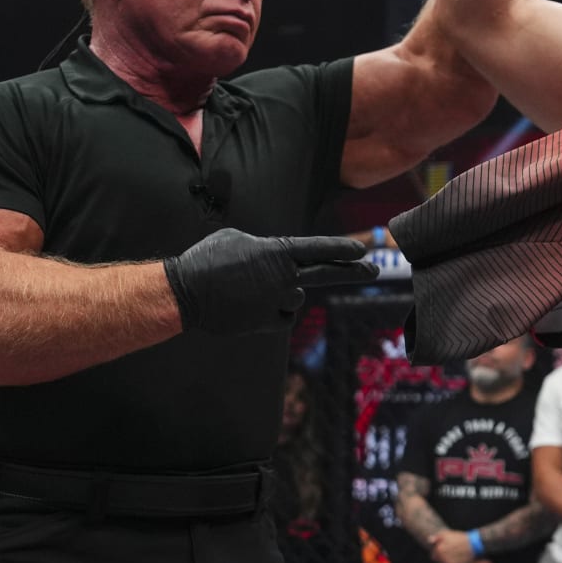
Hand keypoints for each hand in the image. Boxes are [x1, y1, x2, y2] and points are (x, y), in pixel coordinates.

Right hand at [162, 229, 377, 335]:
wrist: (187, 292)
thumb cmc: (208, 259)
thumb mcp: (239, 239)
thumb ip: (266, 249)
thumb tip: (276, 261)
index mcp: (277, 251)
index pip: (318, 248)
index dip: (342, 248)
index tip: (362, 249)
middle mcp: (284, 276)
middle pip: (327, 273)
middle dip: (354, 271)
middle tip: (374, 270)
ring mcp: (279, 301)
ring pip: (294, 298)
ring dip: (280, 294)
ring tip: (247, 289)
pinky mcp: (269, 322)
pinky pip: (282, 317)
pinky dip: (272, 313)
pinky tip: (249, 306)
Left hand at [428, 529, 477, 562]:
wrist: (474, 545)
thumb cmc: (460, 538)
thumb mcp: (447, 534)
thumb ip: (437, 537)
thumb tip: (429, 541)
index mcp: (439, 550)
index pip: (433, 555)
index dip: (439, 553)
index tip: (446, 550)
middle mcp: (442, 558)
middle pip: (439, 562)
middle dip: (443, 558)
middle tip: (452, 553)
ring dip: (448, 562)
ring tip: (456, 556)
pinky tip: (459, 561)